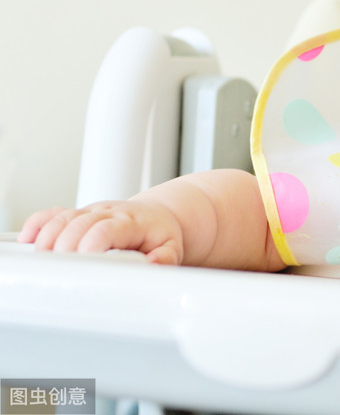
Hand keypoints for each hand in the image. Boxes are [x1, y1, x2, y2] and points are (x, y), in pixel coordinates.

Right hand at [18, 199, 184, 263]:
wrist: (159, 216)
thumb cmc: (160, 235)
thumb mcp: (171, 248)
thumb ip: (165, 258)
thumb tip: (152, 264)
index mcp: (131, 222)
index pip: (106, 228)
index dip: (91, 243)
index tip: (83, 260)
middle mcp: (108, 213)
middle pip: (79, 223)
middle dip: (65, 245)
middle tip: (60, 267)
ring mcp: (92, 212)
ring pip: (63, 217)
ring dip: (48, 237)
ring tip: (44, 259)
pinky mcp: (79, 214)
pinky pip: (55, 213)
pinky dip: (39, 223)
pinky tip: (29, 238)